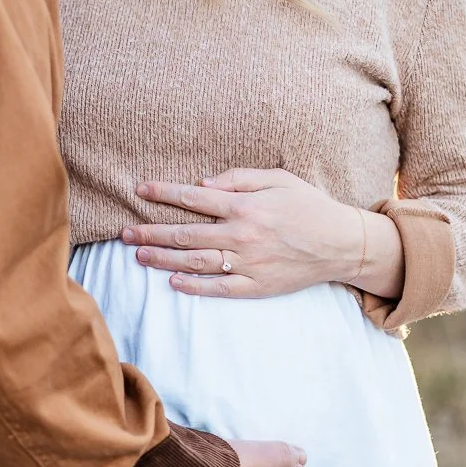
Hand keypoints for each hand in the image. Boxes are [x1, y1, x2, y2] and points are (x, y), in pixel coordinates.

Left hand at [121, 169, 401, 300]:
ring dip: (163, 259)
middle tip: (124, 234)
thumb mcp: (277, 178)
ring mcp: (248, 264)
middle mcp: (242, 236)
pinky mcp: (256, 286)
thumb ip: (238, 178)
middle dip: (151, 233)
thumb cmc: (308, 205)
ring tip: (138, 256)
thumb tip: (203, 185)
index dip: (163, 193)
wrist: (342, 243)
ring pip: (195, 263)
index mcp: (245, 207)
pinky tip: (173, 282)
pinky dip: (194, 286)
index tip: (139, 190)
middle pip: (186, 235)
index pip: (194, 199)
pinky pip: (219, 288)